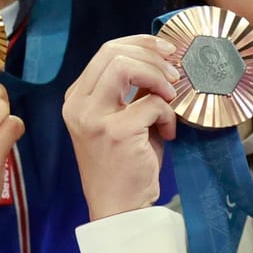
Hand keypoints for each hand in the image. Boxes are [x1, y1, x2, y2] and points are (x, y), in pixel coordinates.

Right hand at [61, 35, 179, 219]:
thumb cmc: (125, 165)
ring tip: (172, 96)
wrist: (119, 208)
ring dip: (158, 76)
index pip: (106, 51)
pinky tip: (168, 132)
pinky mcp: (115, 132)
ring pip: (126, 66)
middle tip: (175, 72)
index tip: (166, 51)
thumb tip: (162, 61)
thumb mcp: (121, 120)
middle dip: (152, 55)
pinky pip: (151, 103)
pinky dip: (167, 114)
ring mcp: (93, 118)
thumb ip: (133, 91)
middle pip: (113, 52)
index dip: (140, 44)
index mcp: (77, 99)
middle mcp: (77, 105)